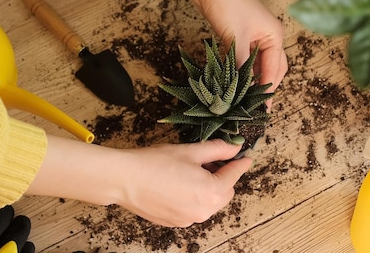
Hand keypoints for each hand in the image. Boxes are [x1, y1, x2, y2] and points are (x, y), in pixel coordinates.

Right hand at [27, 136, 251, 227]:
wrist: (124, 179)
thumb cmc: (155, 163)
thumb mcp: (191, 151)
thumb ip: (217, 149)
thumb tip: (235, 147)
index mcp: (211, 192)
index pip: (234, 176)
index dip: (240, 164)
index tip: (245, 157)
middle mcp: (203, 211)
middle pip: (225, 193)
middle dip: (223, 176)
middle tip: (213, 160)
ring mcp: (188, 220)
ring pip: (210, 203)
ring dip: (209, 188)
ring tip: (195, 171)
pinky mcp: (175, 222)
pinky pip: (194, 210)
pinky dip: (194, 198)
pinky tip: (181, 184)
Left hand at [180, 0, 287, 106]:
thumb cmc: (227, 4)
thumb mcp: (236, 38)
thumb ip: (241, 65)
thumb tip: (241, 89)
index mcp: (274, 35)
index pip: (276, 69)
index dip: (269, 90)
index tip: (264, 109)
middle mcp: (269, 36)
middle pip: (272, 68)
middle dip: (265, 87)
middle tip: (256, 107)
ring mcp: (255, 35)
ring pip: (257, 64)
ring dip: (252, 79)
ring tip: (245, 99)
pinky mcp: (240, 34)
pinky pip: (245, 58)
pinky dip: (241, 70)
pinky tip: (234, 82)